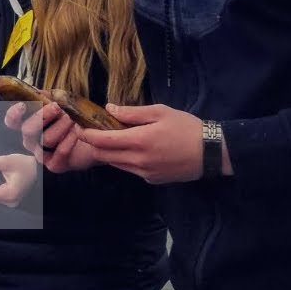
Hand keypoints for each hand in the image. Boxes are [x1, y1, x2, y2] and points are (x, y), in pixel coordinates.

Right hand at [6, 101, 97, 172]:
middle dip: (43, 116)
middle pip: (27, 130)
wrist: (91, 139)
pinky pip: (60, 153)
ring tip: (72, 120)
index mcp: (28, 124)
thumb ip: (48, 97)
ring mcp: (41, 154)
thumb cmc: (72, 118)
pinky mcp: (54, 165)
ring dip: (62, 126)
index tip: (23, 106)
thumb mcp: (61, 102)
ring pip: (46, 139)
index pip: (12, 121)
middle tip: (57, 107)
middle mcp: (31, 140)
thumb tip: (40, 92)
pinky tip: (77, 133)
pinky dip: (69, 141)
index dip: (14, 114)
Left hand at [78, 104, 229, 183]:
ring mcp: (145, 173)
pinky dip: (124, 160)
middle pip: (104, 155)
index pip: (102, 141)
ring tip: (107, 138)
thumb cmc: (186, 127)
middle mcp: (139, 161)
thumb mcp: (160, 112)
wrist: (212, 152)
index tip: (78, 127)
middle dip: (93, 144)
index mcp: (139, 141)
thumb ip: (132, 112)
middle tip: (87, 132)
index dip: (87, 135)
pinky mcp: (152, 180)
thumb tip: (109, 109)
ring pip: (116, 164)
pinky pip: (130, 170)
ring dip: (108, 153)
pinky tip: (129, 149)